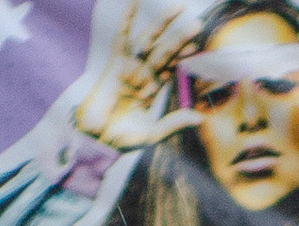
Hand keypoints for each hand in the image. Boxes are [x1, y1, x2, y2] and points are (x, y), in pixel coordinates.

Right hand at [77, 0, 206, 148]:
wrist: (98, 139)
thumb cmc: (123, 139)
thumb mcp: (154, 133)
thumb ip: (175, 123)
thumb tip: (200, 118)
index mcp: (153, 89)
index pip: (172, 68)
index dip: (185, 57)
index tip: (199, 46)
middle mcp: (143, 74)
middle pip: (166, 52)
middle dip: (181, 38)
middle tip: (198, 24)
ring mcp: (130, 67)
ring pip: (150, 41)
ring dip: (163, 25)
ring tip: (178, 8)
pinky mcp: (116, 63)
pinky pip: (122, 37)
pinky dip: (128, 20)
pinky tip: (135, 2)